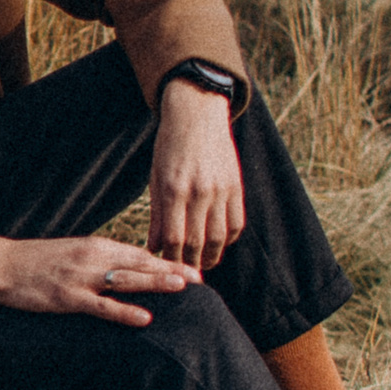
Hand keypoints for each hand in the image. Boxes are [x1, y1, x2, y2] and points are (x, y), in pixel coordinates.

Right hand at [0, 235, 199, 327]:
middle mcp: (92, 257)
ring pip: (126, 280)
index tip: (191, 268)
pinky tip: (145, 317)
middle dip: (171, 270)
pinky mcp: (68, 298)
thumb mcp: (72, 253)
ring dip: (155, 283)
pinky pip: (102, 306)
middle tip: (200, 278)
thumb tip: (126, 268)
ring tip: (182, 287)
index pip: (138, 252)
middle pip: (139, 263)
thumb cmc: (35, 261)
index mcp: (95, 245)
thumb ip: (99, 259)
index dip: (166, 260)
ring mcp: (81, 278)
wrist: (1, 265)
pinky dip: (124, 311)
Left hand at [150, 80, 244, 270]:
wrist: (197, 116)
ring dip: (212, 257)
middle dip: (190, 263)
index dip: (169, 259)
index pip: (173, 238)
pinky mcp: (237, 187)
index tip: (165, 268)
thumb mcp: (155, 178)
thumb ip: (156, 215)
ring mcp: (221, 190)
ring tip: (203, 264)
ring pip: (220, 238)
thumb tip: (153, 248)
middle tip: (184, 274)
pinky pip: (236, 223)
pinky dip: (228, 239)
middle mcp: (199, 192)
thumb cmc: (169, 147)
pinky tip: (218, 244)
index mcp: (174, 190)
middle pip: (197, 243)